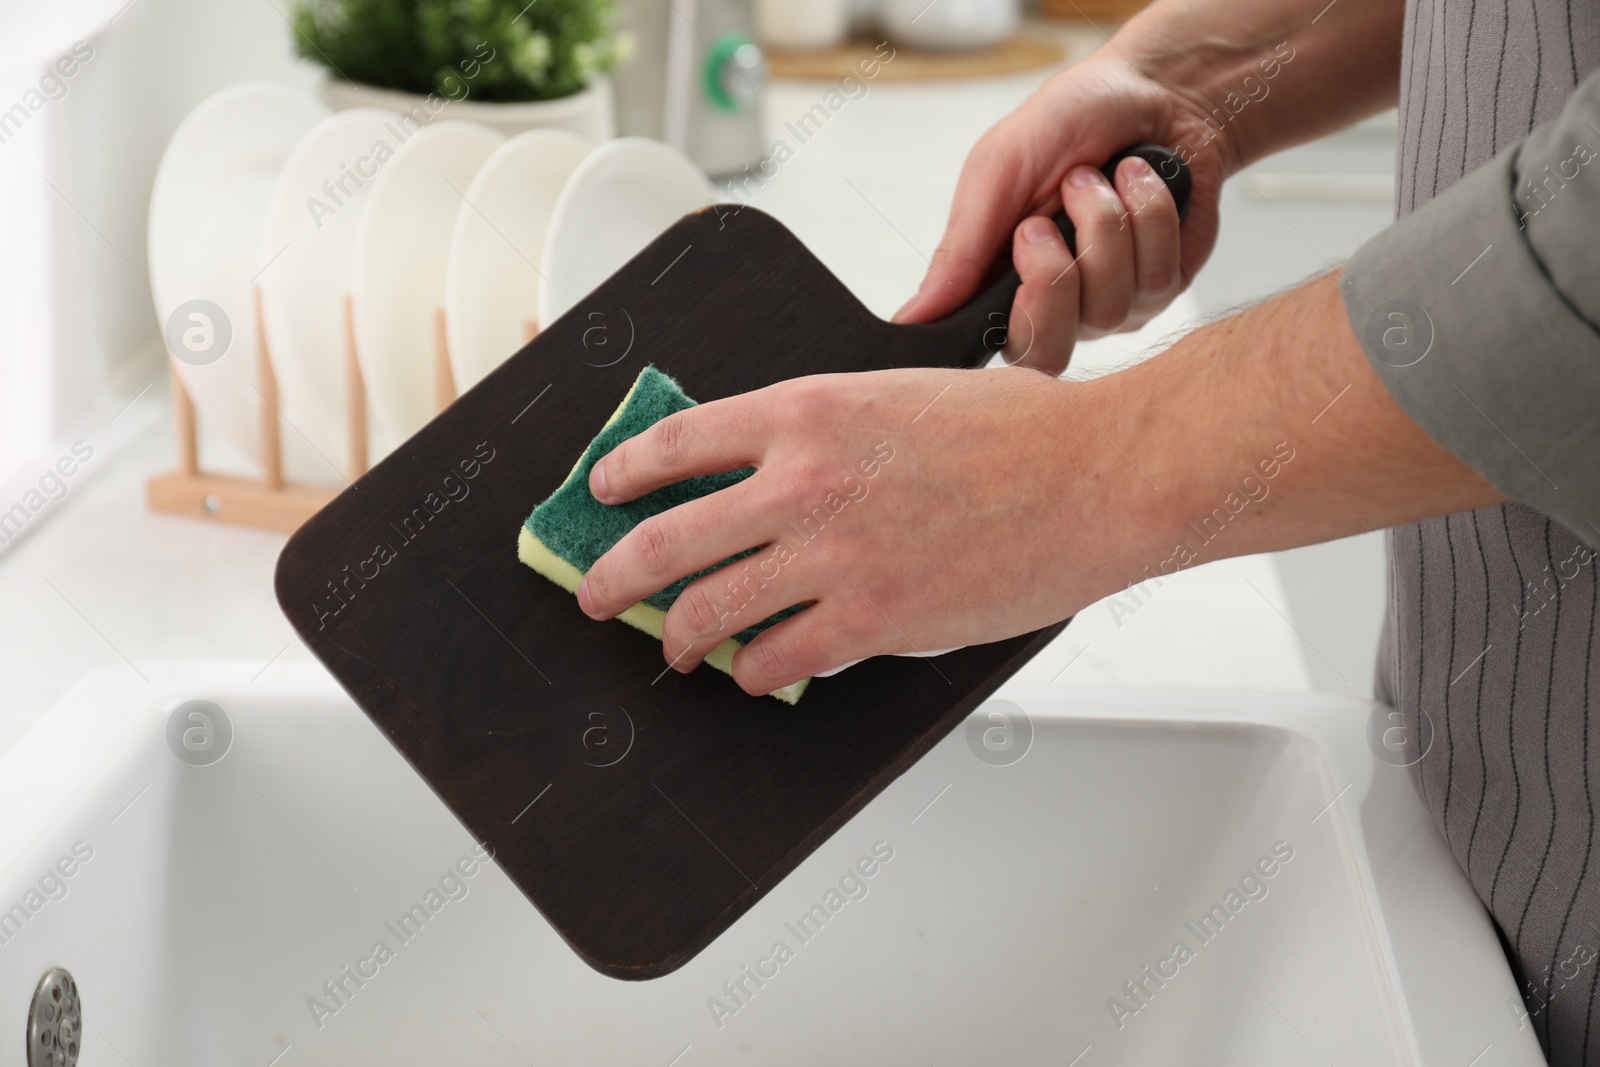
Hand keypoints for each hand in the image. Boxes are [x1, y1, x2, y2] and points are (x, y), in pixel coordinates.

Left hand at [574, 275, 1503, 697]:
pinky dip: (757, 673)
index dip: (622, 474)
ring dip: (677, 637)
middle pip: (666, 540)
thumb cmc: (1016, 430)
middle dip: (614, 575)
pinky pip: (778, 661)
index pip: (675, 442)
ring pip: (708, 612)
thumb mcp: (900, 394)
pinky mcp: (869, 621)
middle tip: (598, 592)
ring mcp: (830, 557)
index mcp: (806, 412)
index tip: (602, 492)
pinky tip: (756, 673)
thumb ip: (827, 431)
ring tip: (673, 647)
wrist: (1092, 476)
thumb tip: (774, 469)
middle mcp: (801, 482)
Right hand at [894, 52, 1231, 375]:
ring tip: (1095, 177)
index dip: (1014, 318)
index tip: (1020, 248)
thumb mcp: (997, 170)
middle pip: (1050, 352)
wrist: (1155, 85)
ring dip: (1102, 224)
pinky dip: (1147, 213)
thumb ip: (959, 249)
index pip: (999, 346)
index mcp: (1001, 283)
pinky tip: (1139, 180)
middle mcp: (1057, 304)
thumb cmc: (1070, 122)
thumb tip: (912, 315)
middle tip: (1045, 219)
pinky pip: (1156, 278)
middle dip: (1054, 278)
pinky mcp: (1164, 286)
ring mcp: (1113, 301)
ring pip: (1108, 307)